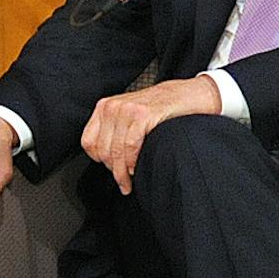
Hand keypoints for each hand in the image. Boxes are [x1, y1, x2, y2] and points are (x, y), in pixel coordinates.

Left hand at [80, 76, 221, 194]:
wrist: (190, 95)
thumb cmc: (161, 109)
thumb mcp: (129, 115)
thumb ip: (115, 131)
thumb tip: (106, 160)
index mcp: (105, 107)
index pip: (88, 142)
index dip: (99, 161)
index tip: (110, 170)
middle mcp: (112, 107)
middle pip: (103, 150)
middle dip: (113, 171)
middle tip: (123, 182)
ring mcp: (127, 110)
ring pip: (116, 151)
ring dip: (122, 172)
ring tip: (129, 182)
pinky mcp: (143, 115)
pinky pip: (131, 146)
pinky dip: (133, 161)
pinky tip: (137, 168)